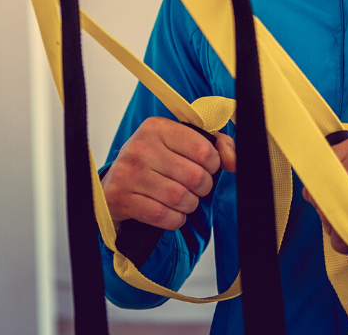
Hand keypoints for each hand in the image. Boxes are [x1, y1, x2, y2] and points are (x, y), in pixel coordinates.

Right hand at [101, 117, 235, 231]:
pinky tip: (172, 213)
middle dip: (203, 187)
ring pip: (180, 197)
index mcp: (156, 127)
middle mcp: (140, 147)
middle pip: (194, 176)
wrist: (114, 184)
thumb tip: (234, 160)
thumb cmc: (153, 162)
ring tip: (185, 200)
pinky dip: (175, 219)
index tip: (208, 167)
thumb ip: (215, 144)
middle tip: (197, 188)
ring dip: (190, 205)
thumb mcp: (180, 143)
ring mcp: (128, 173)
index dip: (213, 164)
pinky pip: (163, 215)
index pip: (203, 149)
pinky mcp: (121, 198)